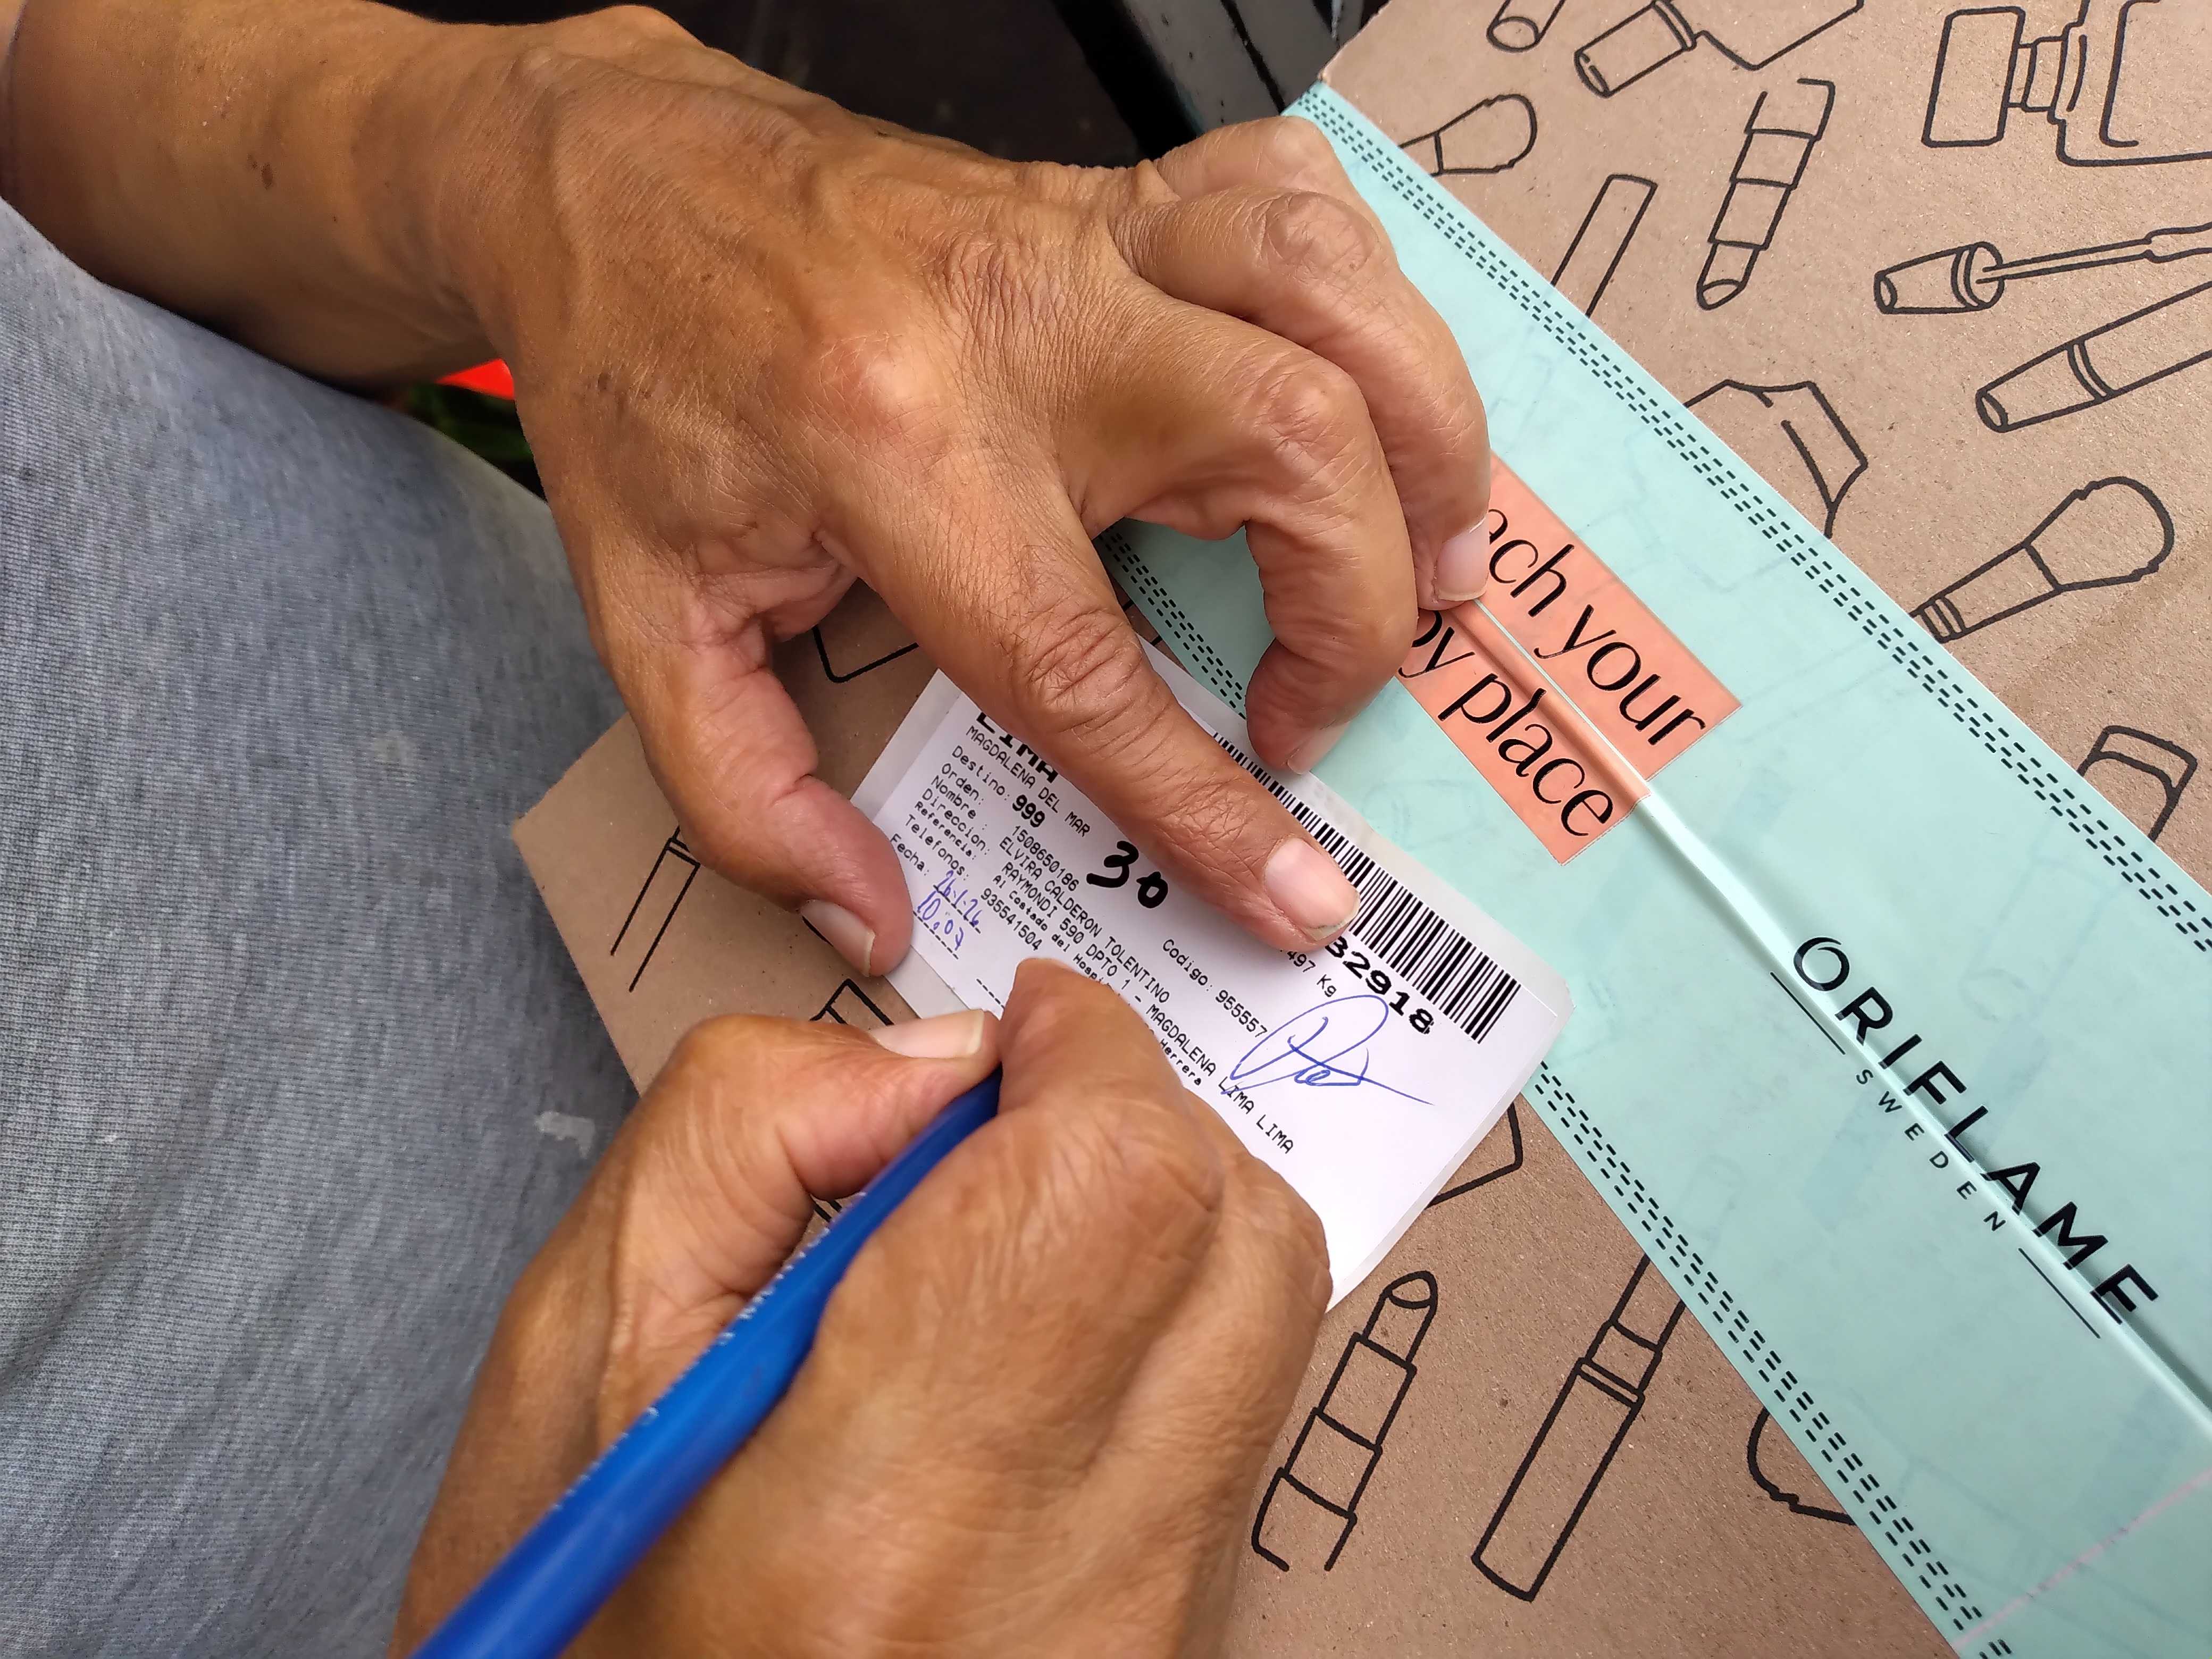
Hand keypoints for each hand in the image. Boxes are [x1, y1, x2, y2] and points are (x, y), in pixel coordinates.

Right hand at [391, 962, 1329, 1656]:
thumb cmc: (576, 1604)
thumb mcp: (583, 1343)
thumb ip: (746, 1136)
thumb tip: (941, 1058)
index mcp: (893, 1501)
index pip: (1116, 1187)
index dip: (1090, 1057)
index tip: (1024, 1030)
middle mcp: (1070, 1584)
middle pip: (1240, 1243)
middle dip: (1143, 1121)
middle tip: (1019, 1120)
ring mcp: (1147, 1627)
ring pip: (1267, 1325)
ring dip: (1167, 1216)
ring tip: (1015, 1233)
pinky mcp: (1180, 1643)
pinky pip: (1241, 1423)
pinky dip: (1169, 1328)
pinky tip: (1037, 1344)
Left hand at [455, 12, 1491, 969]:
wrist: (614, 175)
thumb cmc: (638, 383)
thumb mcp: (642, 618)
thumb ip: (747, 796)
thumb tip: (871, 919)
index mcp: (890, 450)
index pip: (1091, 665)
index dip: (1208, 804)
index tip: (1296, 894)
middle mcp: (1016, 325)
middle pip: (1287, 446)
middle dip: (1356, 611)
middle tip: (1313, 708)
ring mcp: (1080, 235)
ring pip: (1332, 291)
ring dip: (1425, 438)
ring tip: (1434, 560)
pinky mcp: (1109, 191)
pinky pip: (1293, 194)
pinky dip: (1370, 294)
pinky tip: (1367, 394)